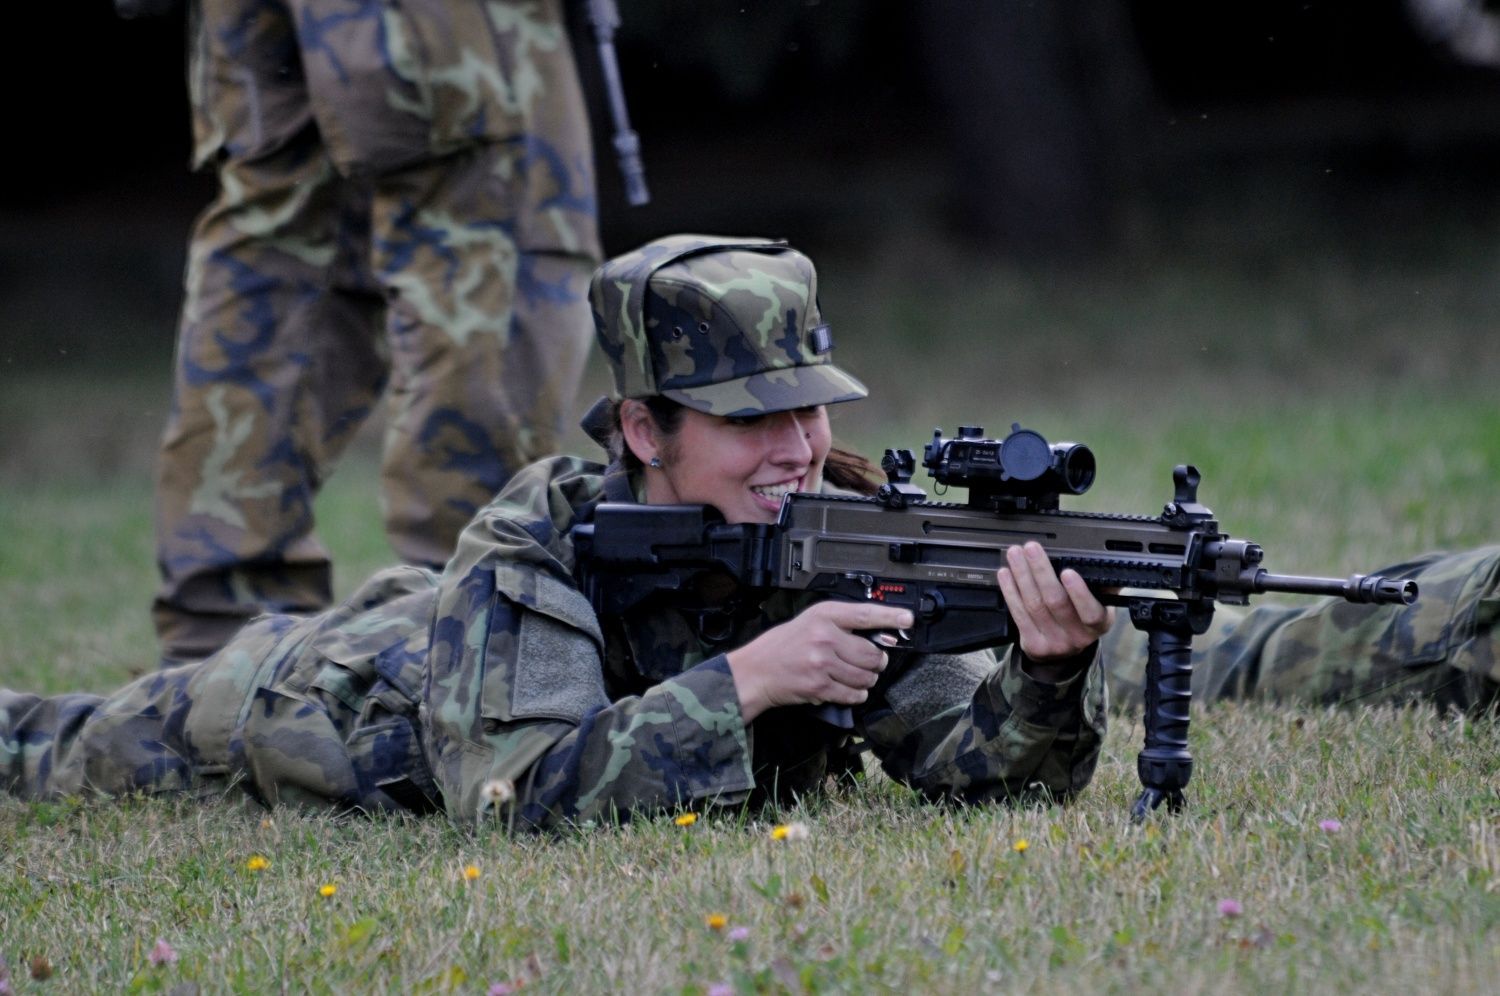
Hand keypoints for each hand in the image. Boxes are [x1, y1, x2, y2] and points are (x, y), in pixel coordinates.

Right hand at [726, 601, 913, 722]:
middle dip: (877, 661)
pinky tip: (847, 689)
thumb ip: (841, 625)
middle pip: (872, 653)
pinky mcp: (820, 686)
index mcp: (823, 615)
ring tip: (856, 676)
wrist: (755, 671)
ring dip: (867, 680)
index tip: (908, 619)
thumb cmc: (783, 646)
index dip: (890, 616)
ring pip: (866, 676)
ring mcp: (822, 663)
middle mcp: (824, 637)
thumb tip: (879, 634)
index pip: (865, 614)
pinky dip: (856, 694)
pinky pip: (854, 693)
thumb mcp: (810, 622)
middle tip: (872, 662)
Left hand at [997, 541, 1113, 676]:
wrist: (1064, 653)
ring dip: (1022, 576)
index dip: (1079, 593)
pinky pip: (1019, 614)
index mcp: (1099, 624)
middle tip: (1031, 548)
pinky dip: (1010, 591)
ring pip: (1034, 605)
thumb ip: (1100, 586)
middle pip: (1055, 602)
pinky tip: (1006, 574)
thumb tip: (1094, 559)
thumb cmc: (1082, 618)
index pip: (1091, 612)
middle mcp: (1077, 636)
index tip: (1068, 571)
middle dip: (1041, 571)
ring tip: (1015, 554)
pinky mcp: (1033, 644)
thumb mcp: (1099, 605)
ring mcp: (1054, 643)